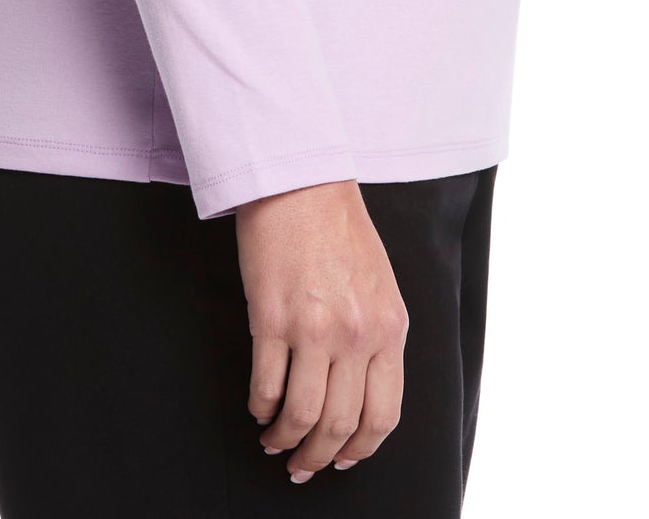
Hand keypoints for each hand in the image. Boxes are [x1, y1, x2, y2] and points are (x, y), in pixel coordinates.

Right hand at [234, 178, 408, 481]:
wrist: (301, 183)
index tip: (345, 459)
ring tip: (275, 442)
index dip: (361, 448)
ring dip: (285, 439)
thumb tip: (359, 390)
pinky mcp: (271, 319)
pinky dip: (260, 407)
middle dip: (319, 455)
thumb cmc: (339, 227)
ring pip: (302, 415)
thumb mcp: (379, 284)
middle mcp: (357, 335)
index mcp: (390, 328)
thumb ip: (376, 335)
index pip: (382, 414)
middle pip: (340, 424)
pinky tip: (258, 408)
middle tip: (303, 465)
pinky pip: (266, 385)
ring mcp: (313, 329)